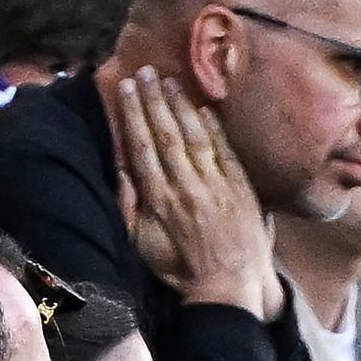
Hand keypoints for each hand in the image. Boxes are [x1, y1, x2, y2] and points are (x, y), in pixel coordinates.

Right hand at [116, 69, 272, 318]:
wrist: (229, 289)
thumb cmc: (180, 268)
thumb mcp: (142, 244)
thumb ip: (130, 207)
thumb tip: (119, 171)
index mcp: (159, 200)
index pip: (142, 147)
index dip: (133, 114)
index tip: (126, 88)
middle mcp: (187, 187)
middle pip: (166, 134)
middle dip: (154, 100)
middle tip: (146, 71)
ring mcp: (217, 187)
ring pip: (195, 138)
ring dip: (181, 107)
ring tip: (171, 81)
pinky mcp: (241, 191)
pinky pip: (226, 153)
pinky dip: (215, 129)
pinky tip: (204, 109)